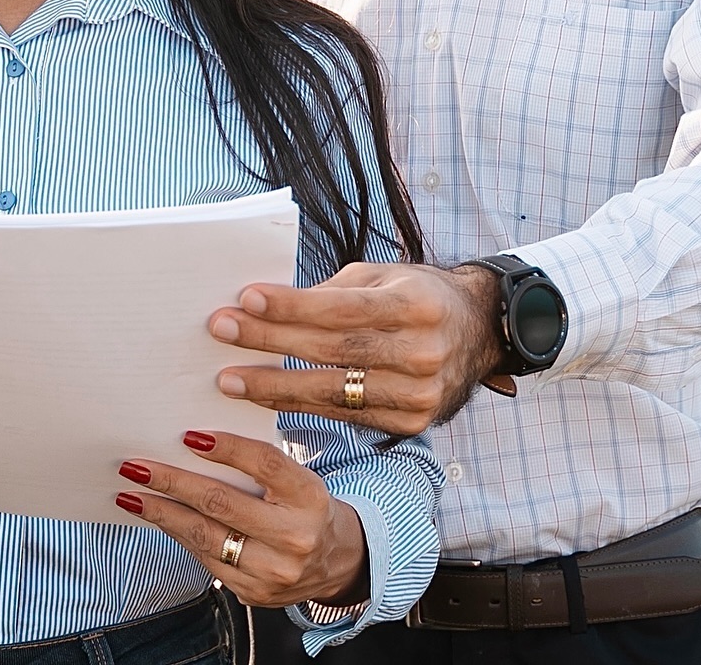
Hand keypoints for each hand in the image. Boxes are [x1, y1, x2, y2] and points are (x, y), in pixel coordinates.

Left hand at [114, 431, 367, 608]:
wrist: (337, 560)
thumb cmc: (305, 506)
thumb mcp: (297, 478)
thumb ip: (258, 463)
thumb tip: (196, 441)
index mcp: (308, 496)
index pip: (264, 464)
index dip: (226, 448)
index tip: (189, 436)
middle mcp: (294, 536)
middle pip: (223, 503)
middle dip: (173, 482)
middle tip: (137, 467)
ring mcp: (274, 571)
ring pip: (206, 537)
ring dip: (163, 513)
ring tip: (133, 495)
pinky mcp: (255, 593)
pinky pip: (207, 561)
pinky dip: (180, 536)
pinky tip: (161, 519)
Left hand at [209, 263, 501, 434]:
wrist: (479, 333)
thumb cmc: (417, 295)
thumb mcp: (383, 276)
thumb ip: (333, 292)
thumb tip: (270, 304)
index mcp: (416, 305)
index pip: (343, 308)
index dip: (293, 306)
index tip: (246, 299)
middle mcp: (422, 353)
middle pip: (333, 351)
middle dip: (271, 342)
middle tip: (222, 332)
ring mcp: (420, 394)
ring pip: (334, 393)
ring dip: (275, 387)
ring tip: (230, 380)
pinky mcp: (412, 423)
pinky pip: (346, 417)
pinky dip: (302, 409)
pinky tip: (266, 401)